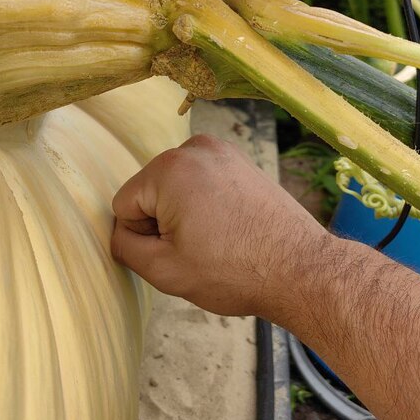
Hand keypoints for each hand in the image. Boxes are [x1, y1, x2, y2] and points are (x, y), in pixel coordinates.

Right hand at [111, 134, 327, 319]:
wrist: (300, 269)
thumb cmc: (235, 271)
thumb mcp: (164, 270)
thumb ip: (125, 247)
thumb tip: (118, 232)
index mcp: (169, 168)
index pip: (124, 204)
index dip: (142, 237)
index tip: (176, 252)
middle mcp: (194, 148)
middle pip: (150, 191)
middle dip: (164, 222)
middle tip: (199, 249)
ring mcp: (221, 150)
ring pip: (175, 188)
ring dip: (184, 214)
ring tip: (217, 239)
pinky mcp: (240, 160)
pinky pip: (202, 182)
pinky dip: (206, 204)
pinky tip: (229, 228)